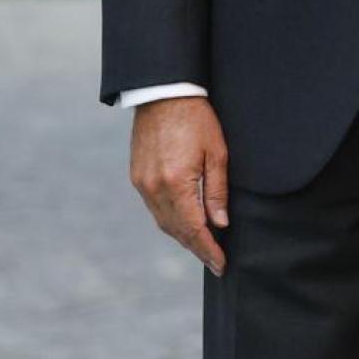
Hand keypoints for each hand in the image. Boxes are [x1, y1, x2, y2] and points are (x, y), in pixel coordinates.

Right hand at [131, 97, 230, 275]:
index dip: (208, 250)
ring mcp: (142, 183)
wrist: (163, 93)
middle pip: (177, 230)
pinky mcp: (137, 176)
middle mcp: (154, 187)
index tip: (221, 265)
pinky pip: (155, 209)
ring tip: (203, 248)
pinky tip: (185, 225)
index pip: (195, 229)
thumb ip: (217, 191)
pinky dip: (170, 221)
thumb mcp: (217, 153)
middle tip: (215, 262)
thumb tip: (220, 224)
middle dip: (197, 248)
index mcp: (176, 183)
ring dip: (183, 237)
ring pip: (163, 222)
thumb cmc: (196, 119)